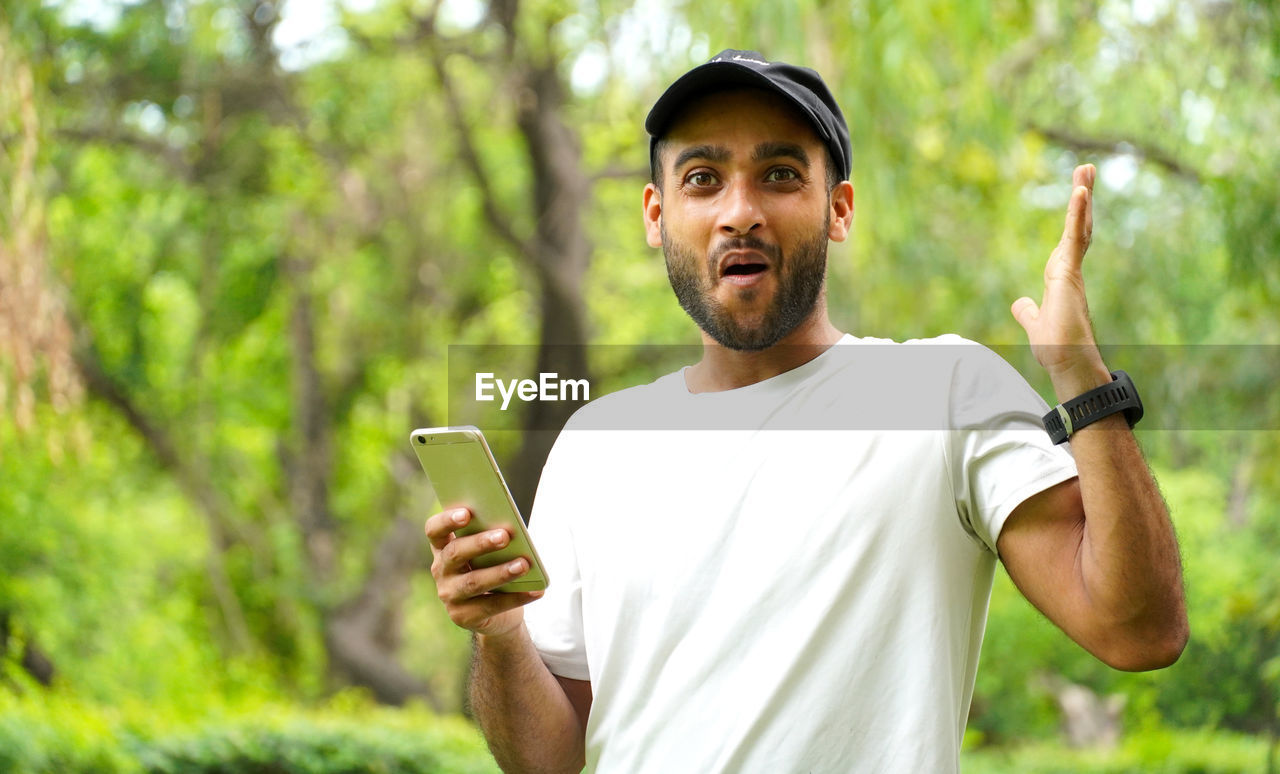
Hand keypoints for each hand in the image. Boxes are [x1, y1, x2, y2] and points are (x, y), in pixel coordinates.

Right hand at [426, 507, 542, 638]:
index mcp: (443, 548)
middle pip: (455, 553)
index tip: (467, 513)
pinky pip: (491, 606)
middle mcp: (441, 571)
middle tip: (505, 536)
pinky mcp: (463, 617)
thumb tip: (512, 530)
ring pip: (473, 582)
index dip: (447, 520)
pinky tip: (535, 591)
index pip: (434, 530)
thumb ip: (493, 539)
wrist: (497, 613)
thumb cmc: (493, 569)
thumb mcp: (490, 553)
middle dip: (480, 543)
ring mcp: (450, 595)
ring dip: (500, 572)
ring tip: (523, 564)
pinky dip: (516, 597)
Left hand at [1011, 164, 1111, 392]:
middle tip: (1085, 170)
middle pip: (1078, 226)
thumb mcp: (1035, 323)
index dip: (1073, 218)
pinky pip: (1074, 237)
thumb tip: (1020, 303)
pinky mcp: (1070, 273)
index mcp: (1061, 278)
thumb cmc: (1055, 349)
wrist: (1066, 364)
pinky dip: (1076, 214)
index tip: (1078, 196)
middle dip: (1081, 198)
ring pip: (1079, 226)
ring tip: (1085, 169)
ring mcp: (1072, 270)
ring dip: (1081, 197)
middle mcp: (1070, 270)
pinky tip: (1079, 191)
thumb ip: (1028, 311)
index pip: (1068, 240)